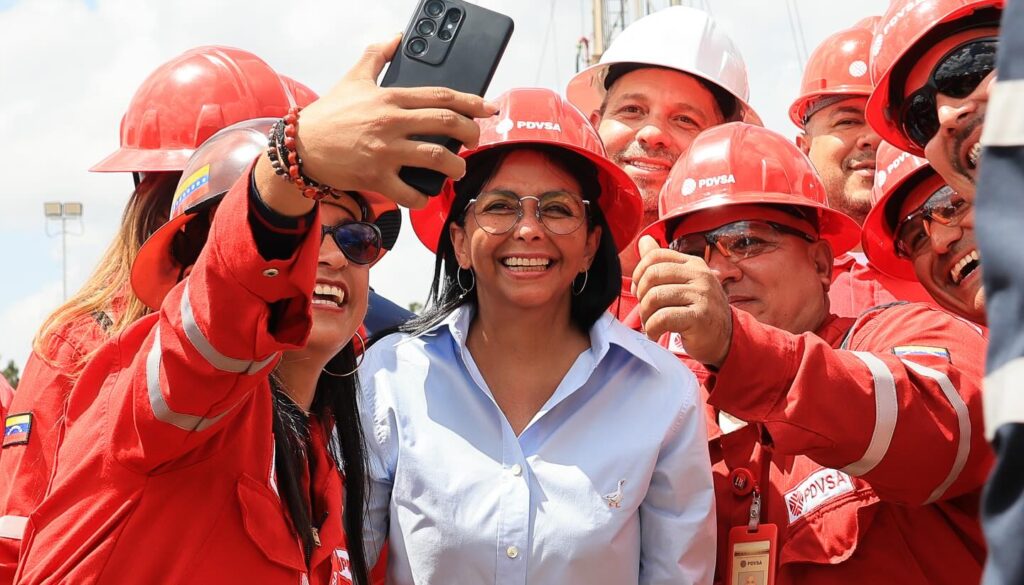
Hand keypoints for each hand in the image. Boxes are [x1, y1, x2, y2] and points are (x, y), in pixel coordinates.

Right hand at [295, 35, 498, 208]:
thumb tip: (394, 38)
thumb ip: (377, 57)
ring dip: (455, 167)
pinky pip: (409, 191)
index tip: (488, 108)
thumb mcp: (353, 79)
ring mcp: (385, 151)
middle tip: (474, 140)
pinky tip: (426, 194)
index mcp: (391, 98)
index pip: (441, 95)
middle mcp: (391, 123)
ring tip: (457, 170)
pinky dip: (423, 197)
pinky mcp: (375, 177)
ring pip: (436, 158)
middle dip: (470, 133)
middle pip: (446, 124)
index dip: (471, 102)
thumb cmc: (329, 115)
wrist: (301, 146)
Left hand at [632, 235, 732, 366]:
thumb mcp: (683, 282)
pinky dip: (652, 328)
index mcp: (693, 264)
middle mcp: (699, 275)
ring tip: (650, 324)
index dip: (639, 273)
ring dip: (645, 315)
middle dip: (641, 296)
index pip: (656, 256)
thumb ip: (662, 263)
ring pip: (655, 297)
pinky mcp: (700, 316)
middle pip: (652, 275)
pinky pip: (663, 318)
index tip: (638, 291)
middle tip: (645, 311)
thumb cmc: (698, 310)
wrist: (725, 338)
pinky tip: (655, 333)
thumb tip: (643, 240)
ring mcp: (702, 295)